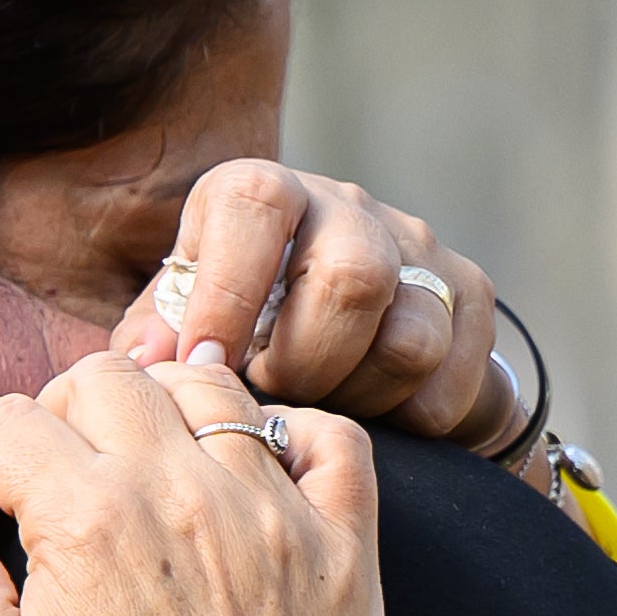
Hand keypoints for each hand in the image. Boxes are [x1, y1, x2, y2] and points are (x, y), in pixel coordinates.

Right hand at [0, 352, 385, 615]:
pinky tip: (254, 477)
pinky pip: (328, 435)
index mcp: (88, 519)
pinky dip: (287, 433)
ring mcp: (279, 514)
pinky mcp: (347, 551)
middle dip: (63, 418)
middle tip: (59, 487)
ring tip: (147, 470)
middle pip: (106, 379)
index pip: (11, 421)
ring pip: (212, 386)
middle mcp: (188, 493)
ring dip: (164, 408)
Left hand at [110, 162, 539, 486]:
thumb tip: (148, 368)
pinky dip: (409, 421)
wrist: (337, 341)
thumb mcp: (176, 324)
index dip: (229, 291)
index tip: (207, 367)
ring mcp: (415, 243)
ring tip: (322, 410)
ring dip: (359, 398)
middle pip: (353, 278)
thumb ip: (152, 339)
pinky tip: (373, 418)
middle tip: (277, 398)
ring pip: (410, 336)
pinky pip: (451, 381)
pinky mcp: (468, 292)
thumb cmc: (234, 333)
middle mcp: (344, 204)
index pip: (256, 202)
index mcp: (261, 194)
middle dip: (309, 364)